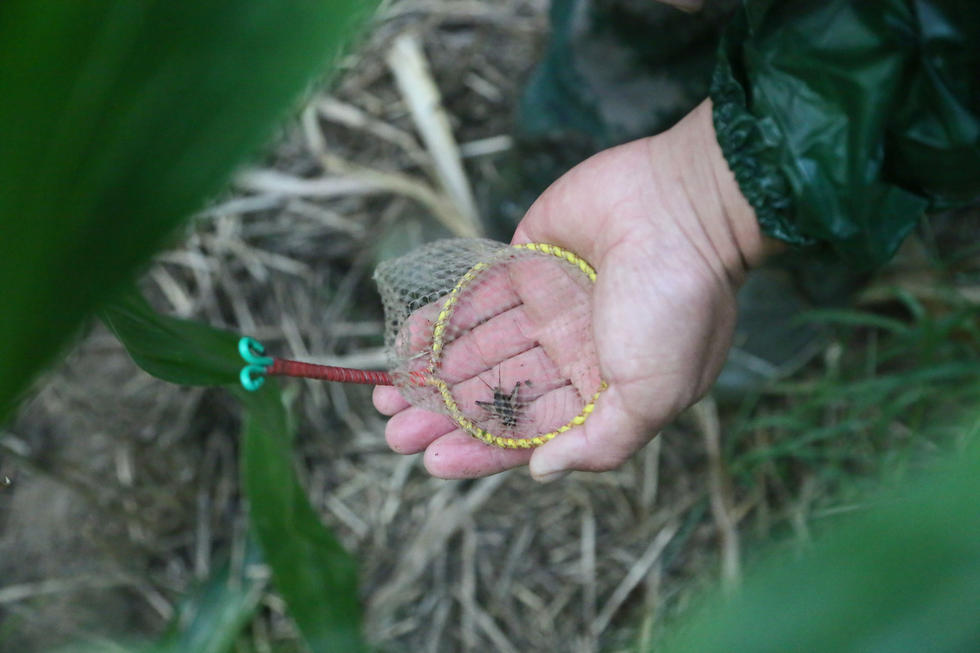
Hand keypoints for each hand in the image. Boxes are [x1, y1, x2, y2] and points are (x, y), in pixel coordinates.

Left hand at [374, 100, 768, 479]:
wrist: (679, 205)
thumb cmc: (676, 304)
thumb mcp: (654, 393)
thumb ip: (601, 443)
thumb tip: (544, 472)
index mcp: (603, 387)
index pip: (533, 430)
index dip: (482, 449)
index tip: (433, 462)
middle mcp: (572, 350)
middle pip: (498, 392)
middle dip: (446, 416)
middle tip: (396, 433)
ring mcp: (546, 305)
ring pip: (480, 349)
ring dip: (434, 374)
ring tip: (385, 396)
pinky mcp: (524, 262)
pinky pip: (474, 299)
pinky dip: (441, 322)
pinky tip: (407, 344)